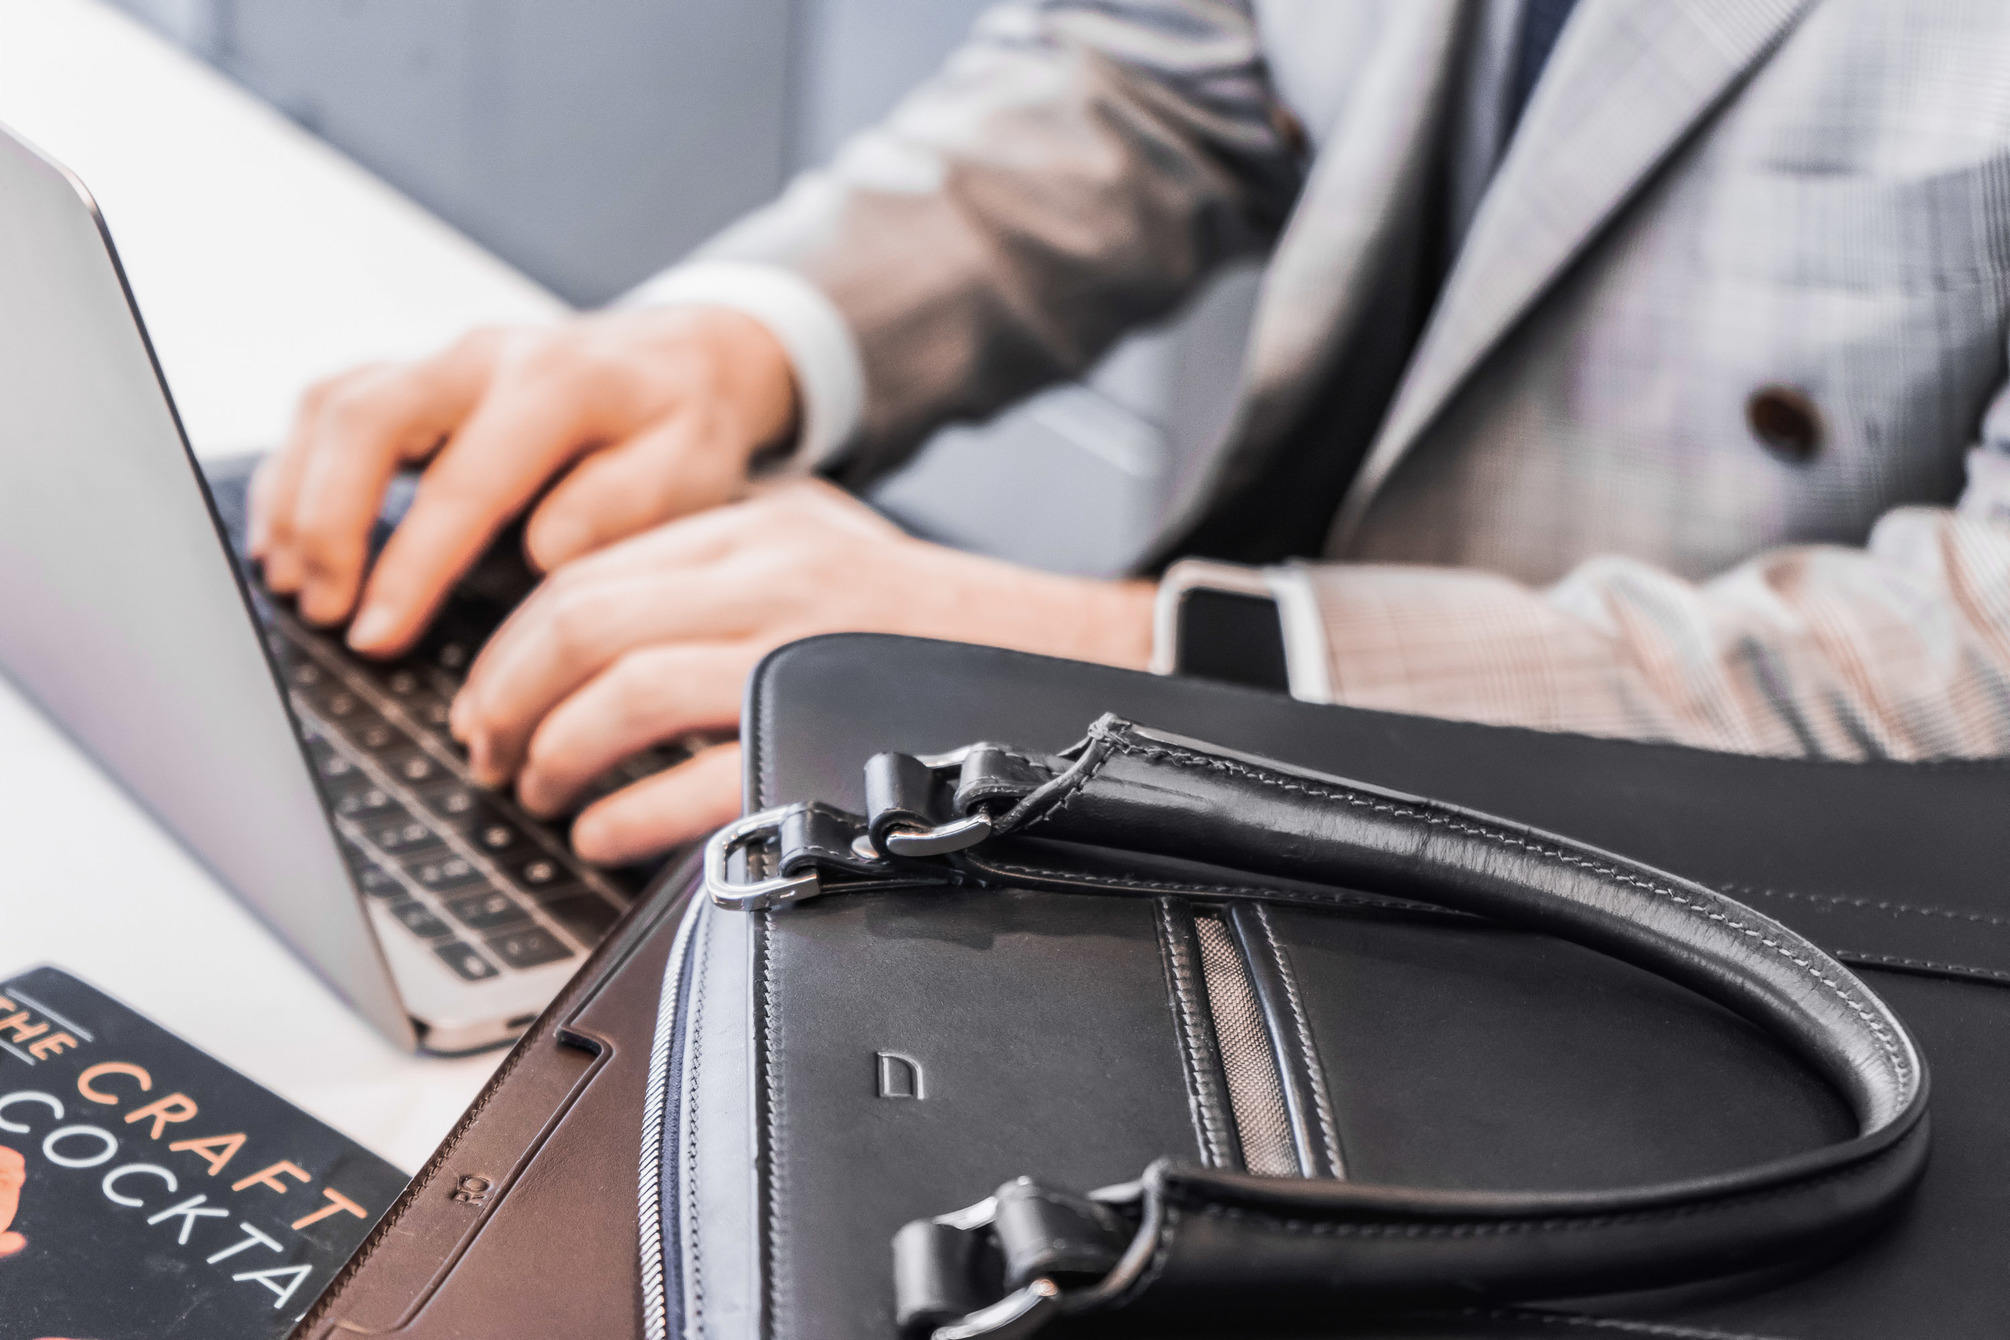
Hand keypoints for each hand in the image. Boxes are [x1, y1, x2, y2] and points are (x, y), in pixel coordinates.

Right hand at [249, 306, 798, 655]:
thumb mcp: (691, 467)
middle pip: (365, 419)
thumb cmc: (687, 424)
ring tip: (293, 585)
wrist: (690, 355)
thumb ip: (623, 506)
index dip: (408, 565)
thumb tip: (543, 549)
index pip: (461, 481)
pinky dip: (297, 473)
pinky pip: (331, 406)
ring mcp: (442, 361)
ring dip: (298, 498)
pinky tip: (289, 539)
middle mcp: (484, 358)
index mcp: (555, 384)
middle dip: (326, 522)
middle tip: (322, 610)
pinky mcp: (418, 375)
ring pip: (333, 407)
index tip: (375, 635)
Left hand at [450, 479, 1155, 863]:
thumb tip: (595, 630)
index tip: (489, 695)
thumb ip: (721, 568)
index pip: (587, 569)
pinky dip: (626, 814)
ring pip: (620, 689)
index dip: (510, 643)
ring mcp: (802, 649)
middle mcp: (772, 571)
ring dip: (552, 752)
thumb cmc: (937, 628)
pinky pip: (699, 775)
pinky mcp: (834, 729)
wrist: (1069, 657)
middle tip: (487, 752)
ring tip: (539, 791)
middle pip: (581, 622)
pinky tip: (602, 834)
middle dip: (506, 699)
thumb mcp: (824, 552)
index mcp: (758, 526)